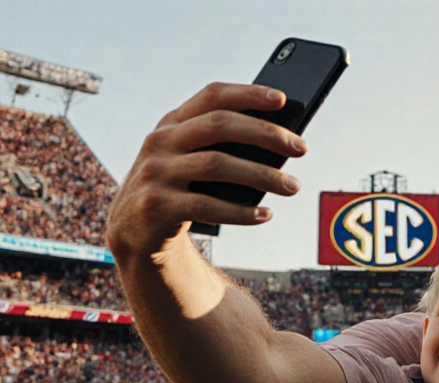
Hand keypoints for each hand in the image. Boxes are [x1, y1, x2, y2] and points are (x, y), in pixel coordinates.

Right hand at [105, 82, 308, 259]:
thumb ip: (223, 146)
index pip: (212, 96)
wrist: (135, 229)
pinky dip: (241, 212)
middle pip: (219, 125)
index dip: (248, 93)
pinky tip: (266, 214)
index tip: (283, 99)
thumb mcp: (191, 159)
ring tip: (293, 186)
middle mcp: (161, 141)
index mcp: (173, 122)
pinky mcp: (156, 205)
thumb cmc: (179, 187)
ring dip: (262, 175)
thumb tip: (281, 142)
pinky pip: (207, 206)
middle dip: (266, 133)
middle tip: (301, 148)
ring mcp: (156, 172)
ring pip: (217, 165)